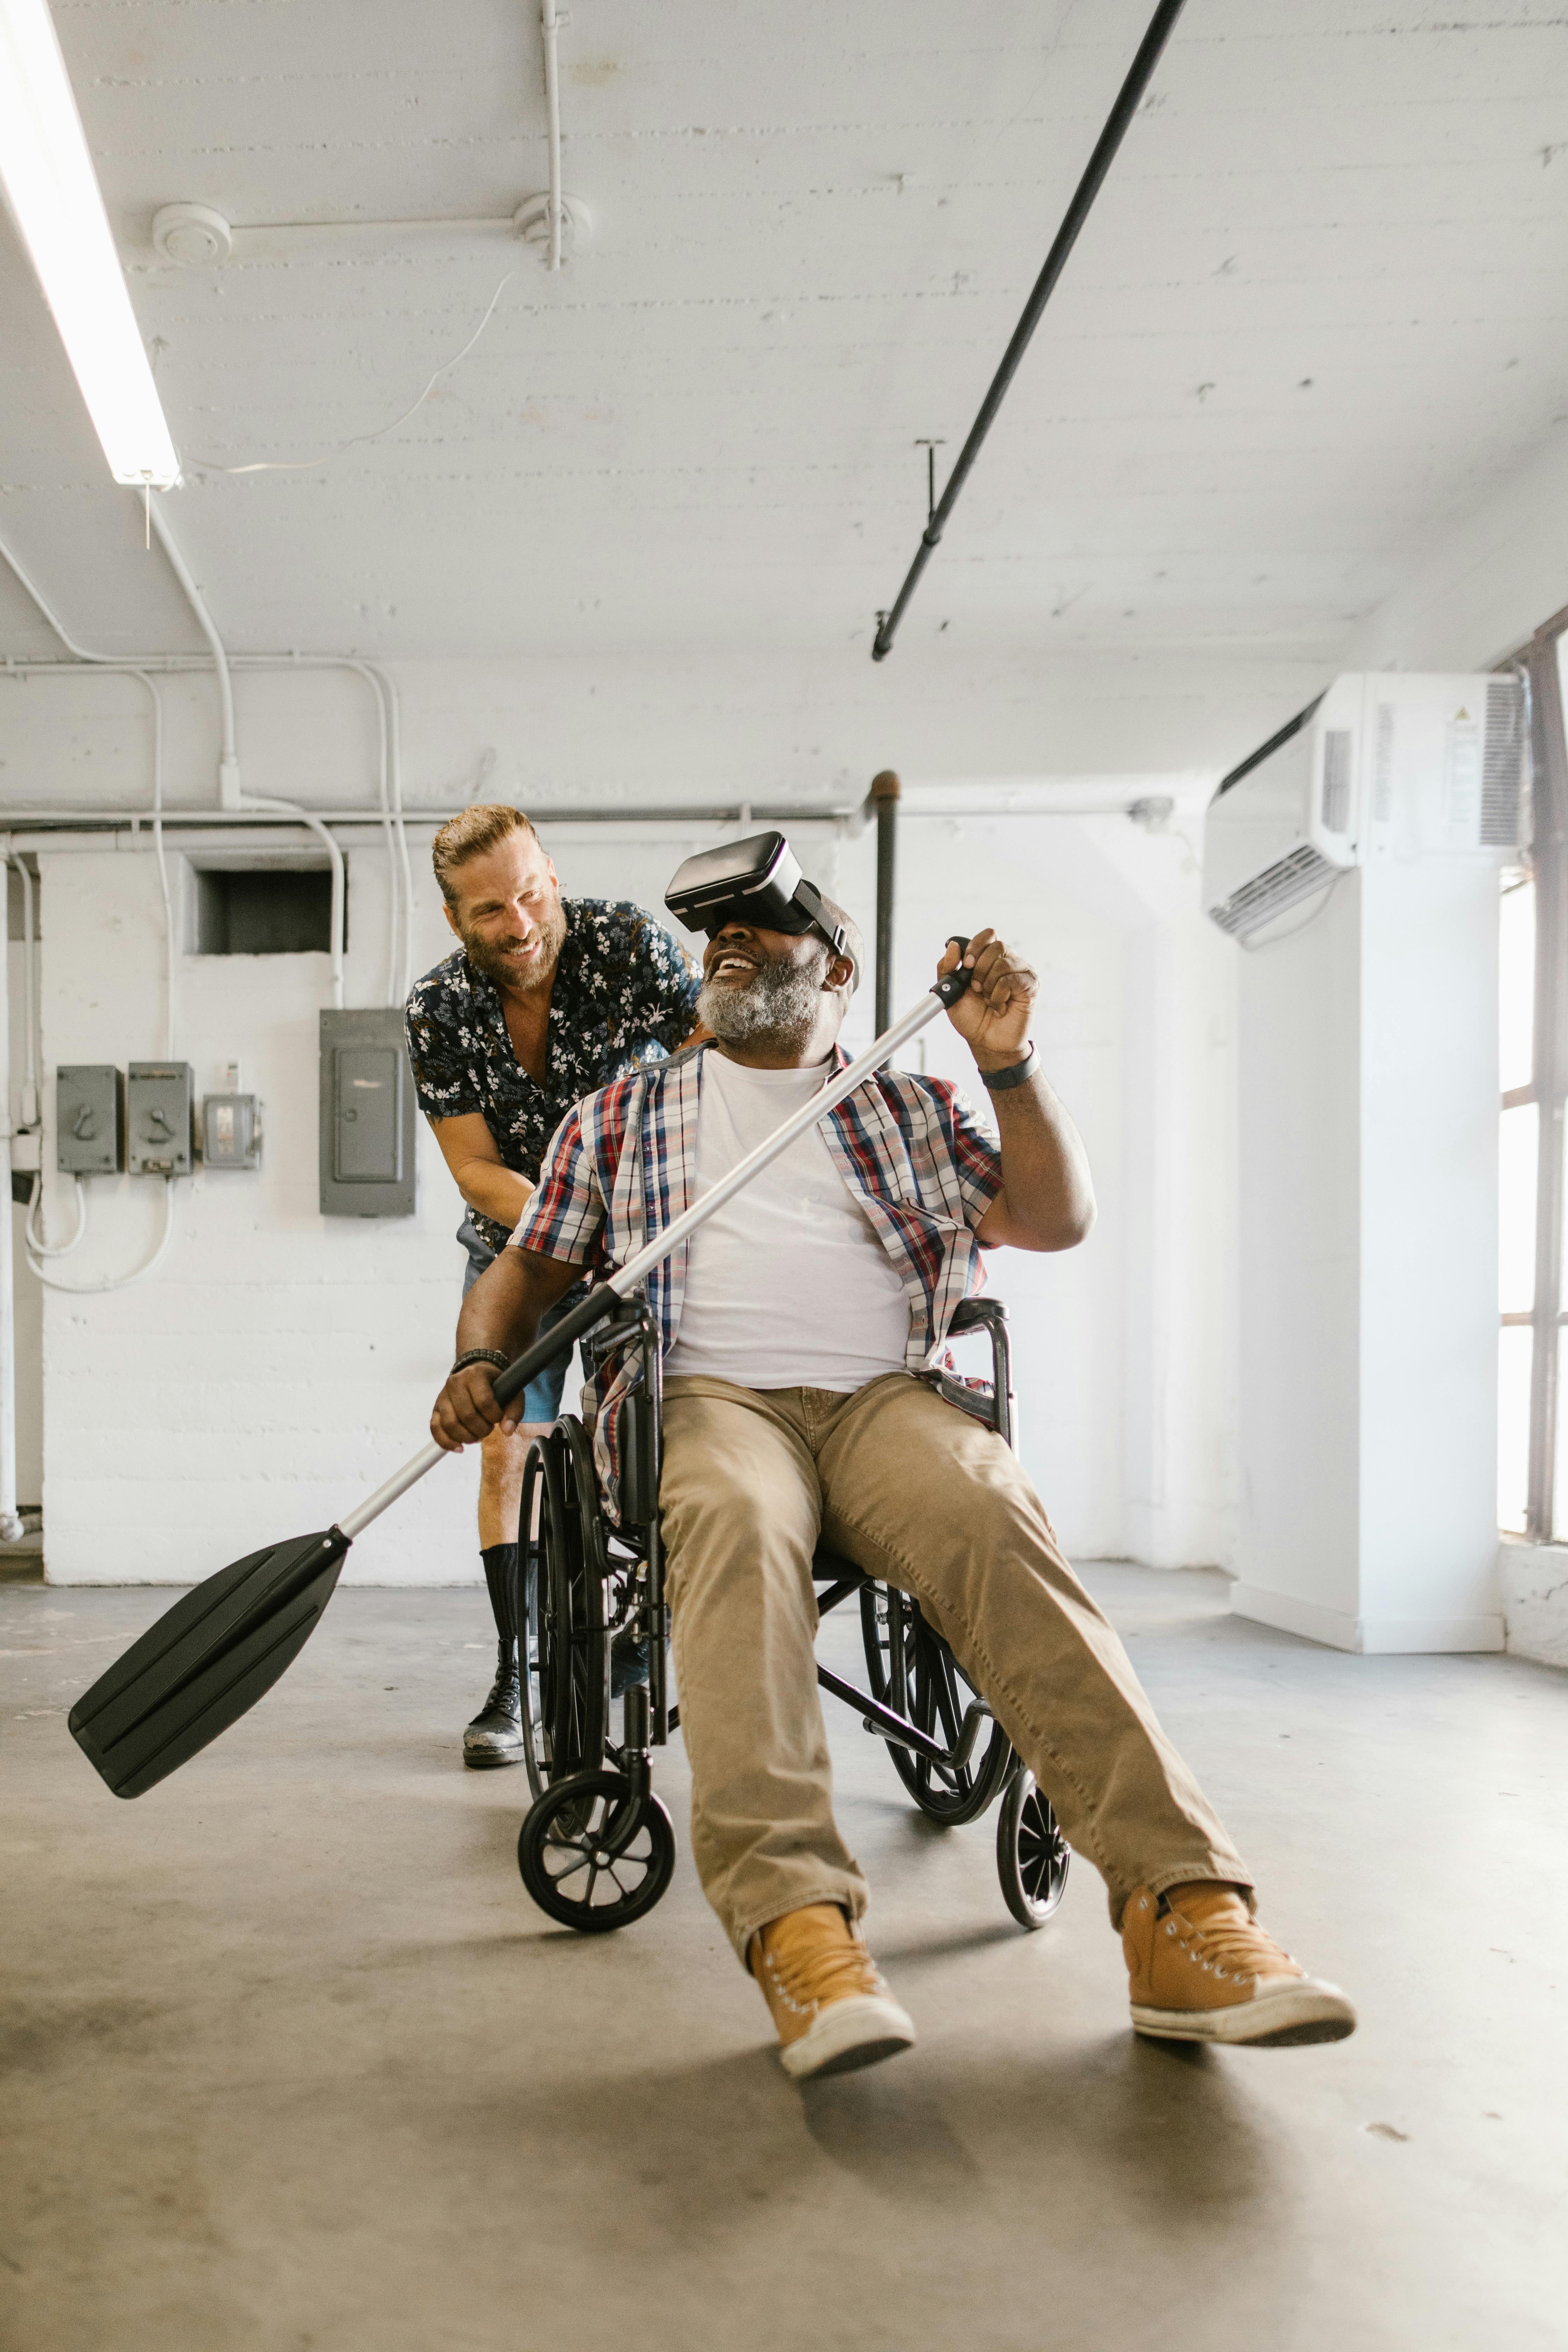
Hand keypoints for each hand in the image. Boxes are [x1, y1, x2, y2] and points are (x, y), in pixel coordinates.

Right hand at [430, 1364, 505, 1452]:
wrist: (476, 1375)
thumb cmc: (496, 1386)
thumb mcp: (512, 1393)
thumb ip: (514, 1411)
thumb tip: (507, 1431)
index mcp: (475, 1374)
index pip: (484, 1402)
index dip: (494, 1416)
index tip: (499, 1417)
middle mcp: (455, 1383)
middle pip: (466, 1415)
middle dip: (481, 1429)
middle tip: (489, 1429)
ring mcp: (443, 1396)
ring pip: (449, 1424)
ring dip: (466, 1437)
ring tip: (477, 1436)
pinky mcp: (436, 1408)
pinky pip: (435, 1428)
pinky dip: (446, 1442)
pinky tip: (459, 1448)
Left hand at [938, 930, 1036, 1071]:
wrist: (986, 1042)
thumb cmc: (971, 1017)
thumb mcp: (950, 991)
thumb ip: (947, 968)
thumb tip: (953, 945)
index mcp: (990, 958)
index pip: (989, 935)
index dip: (976, 946)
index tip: (967, 965)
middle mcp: (1008, 961)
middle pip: (996, 946)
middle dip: (980, 970)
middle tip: (977, 989)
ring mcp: (1021, 972)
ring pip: (1003, 963)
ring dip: (989, 986)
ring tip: (989, 1001)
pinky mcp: (1031, 986)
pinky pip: (1012, 980)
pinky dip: (999, 996)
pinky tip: (999, 1007)